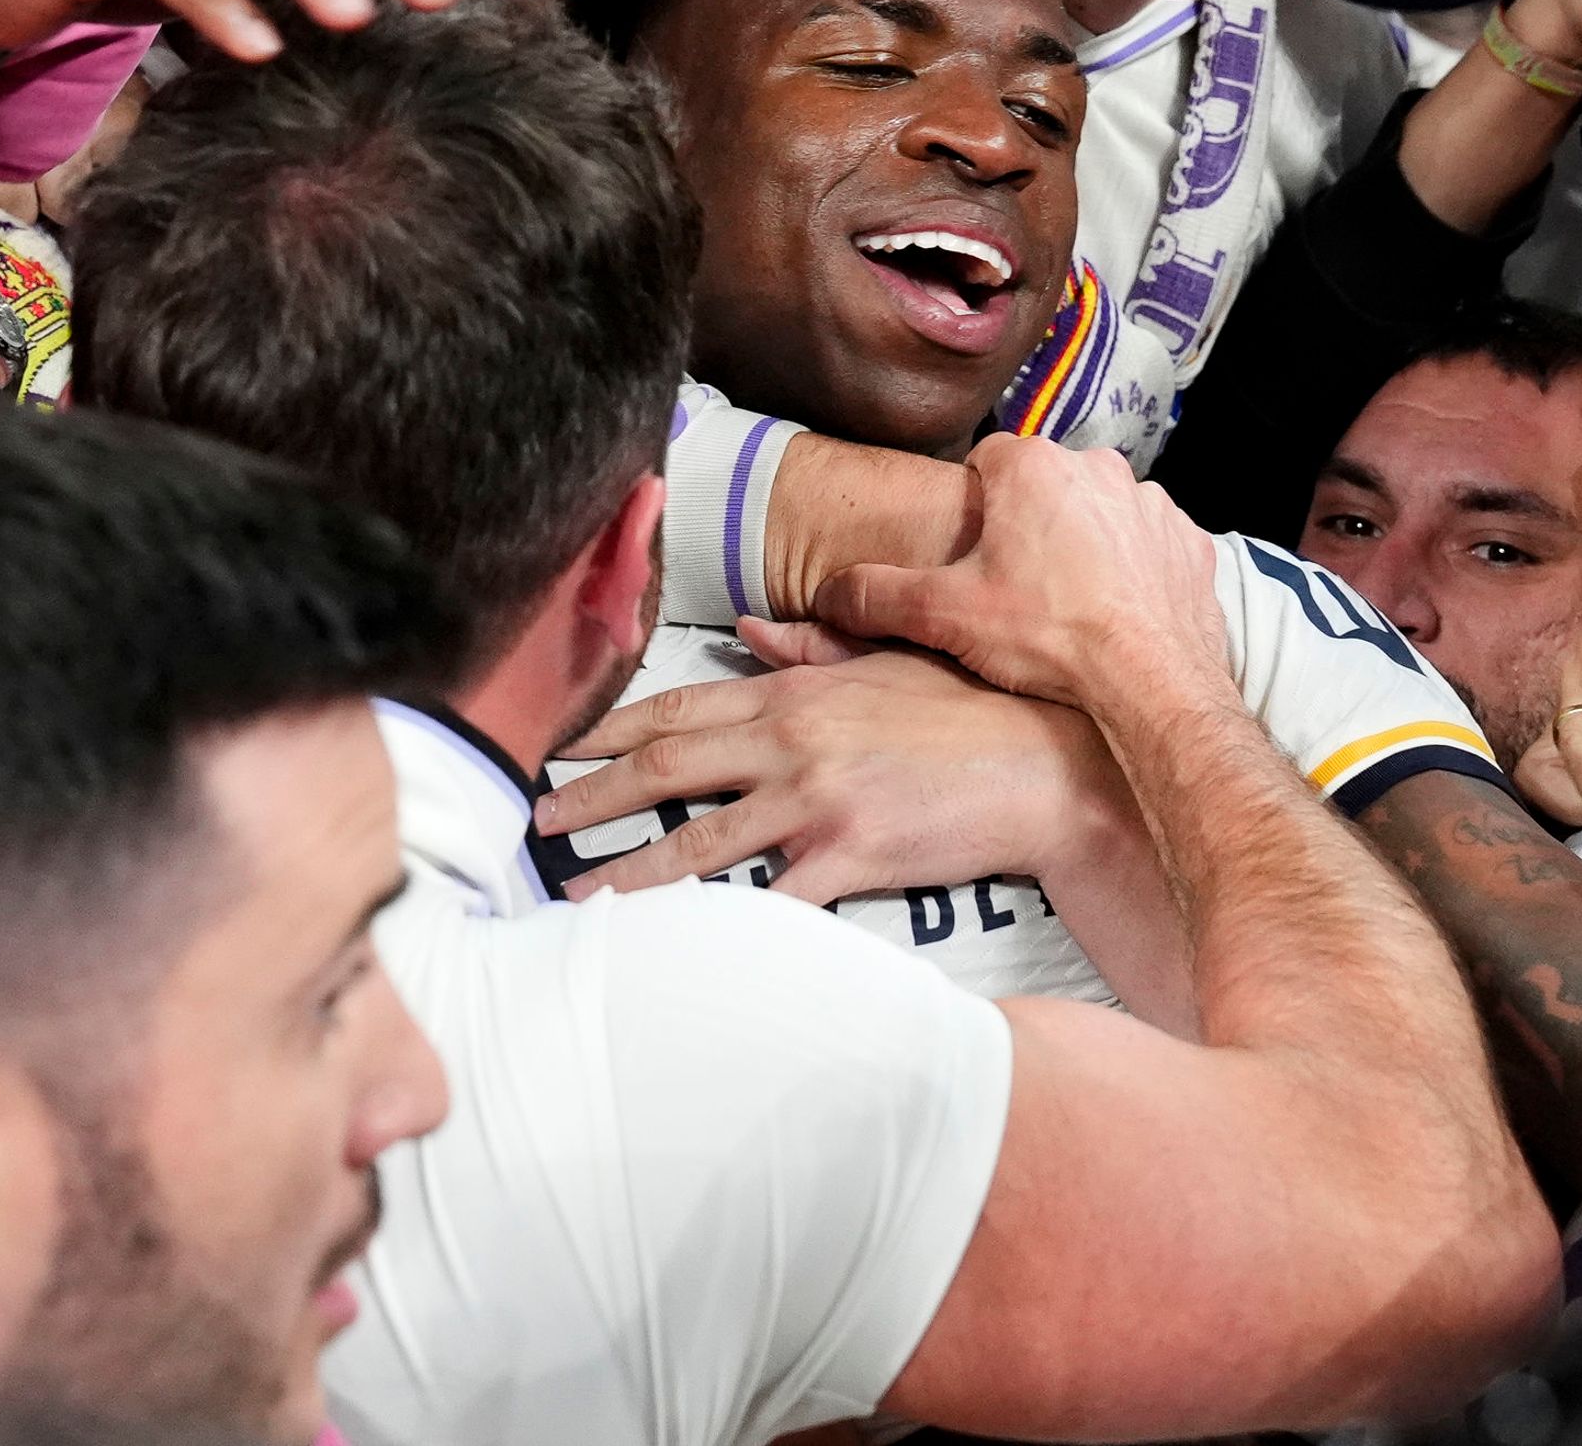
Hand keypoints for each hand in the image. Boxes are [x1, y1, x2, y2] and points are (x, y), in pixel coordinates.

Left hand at [535, 623, 1126, 902]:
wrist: (1046, 766)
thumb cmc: (968, 710)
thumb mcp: (884, 661)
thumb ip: (809, 648)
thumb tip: (750, 630)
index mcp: (794, 694)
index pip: (677, 709)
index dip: (608, 729)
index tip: (558, 746)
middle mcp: (792, 742)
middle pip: (666, 768)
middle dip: (592, 795)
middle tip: (535, 821)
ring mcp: (818, 800)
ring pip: (698, 841)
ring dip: (628, 870)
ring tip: (575, 894)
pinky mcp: (850, 856)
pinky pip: (770, 900)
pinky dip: (720, 925)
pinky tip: (676, 949)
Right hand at [813, 435, 1228, 711]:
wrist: (1152, 684)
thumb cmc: (1050, 638)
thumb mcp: (944, 615)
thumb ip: (876, 596)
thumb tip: (829, 595)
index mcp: (1034, 466)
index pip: (986, 462)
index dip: (973, 511)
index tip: (973, 557)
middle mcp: (1099, 468)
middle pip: (1044, 487)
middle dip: (1028, 527)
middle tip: (1014, 591)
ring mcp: (1151, 504)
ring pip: (1098, 514)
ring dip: (1082, 546)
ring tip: (1066, 609)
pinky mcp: (1190, 544)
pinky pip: (1148, 546)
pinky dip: (1132, 572)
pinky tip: (1115, 616)